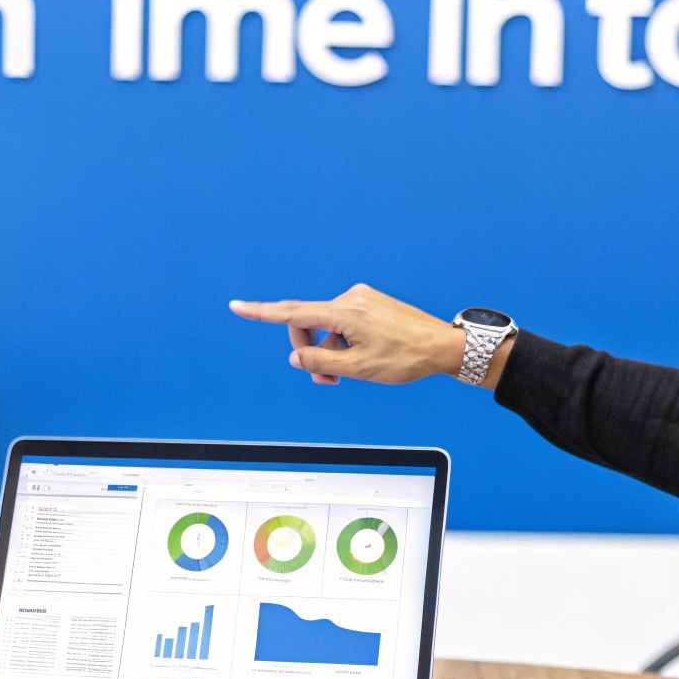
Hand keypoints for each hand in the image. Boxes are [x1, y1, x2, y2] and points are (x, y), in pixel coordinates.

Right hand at [229, 284, 469, 385]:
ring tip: (350, 372)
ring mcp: (361, 298)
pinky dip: (344, 342)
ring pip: (329, 328)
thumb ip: (320, 362)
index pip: (292, 313)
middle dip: (311, 352)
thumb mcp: (358, 368)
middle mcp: (349, 298)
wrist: (441, 346)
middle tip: (328, 380)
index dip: (261, 313)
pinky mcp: (371, 302)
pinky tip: (364, 356)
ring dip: (331, 351)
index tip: (236, 306)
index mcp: (343, 312)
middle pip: (310, 325)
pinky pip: (344, 323)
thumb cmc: (404, 357)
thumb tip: (296, 355)